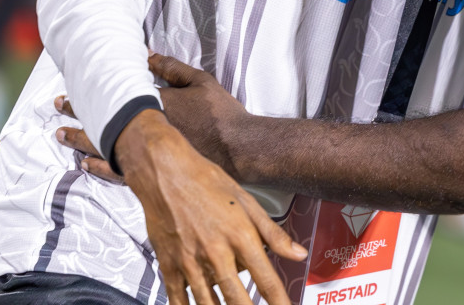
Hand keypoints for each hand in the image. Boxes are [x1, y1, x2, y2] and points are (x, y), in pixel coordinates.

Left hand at [57, 55, 251, 179]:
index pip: (114, 94)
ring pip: (105, 147)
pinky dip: (100, 167)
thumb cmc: (221, 112)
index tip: (72, 87)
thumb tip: (146, 54)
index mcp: (154, 102)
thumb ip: (170, 68)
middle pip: (103, 120)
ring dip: (81, 140)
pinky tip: (86, 165)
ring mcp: (148, 152)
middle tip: (57, 107)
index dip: (92, 91)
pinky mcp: (154, 171)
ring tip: (62, 136)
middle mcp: (145, 128)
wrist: (238, 148)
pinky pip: (118, 172)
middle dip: (78, 112)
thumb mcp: (199, 80)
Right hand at [108, 109, 303, 304]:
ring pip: (208, 303)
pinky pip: (178, 298)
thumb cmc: (206, 182)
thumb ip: (273, 233)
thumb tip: (298, 253)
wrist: (165, 172)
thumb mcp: (247, 201)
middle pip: (237, 299)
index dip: (279, 301)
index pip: (266, 279)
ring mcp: (190, 261)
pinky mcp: (169, 264)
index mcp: (239, 236)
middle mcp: (215, 252)